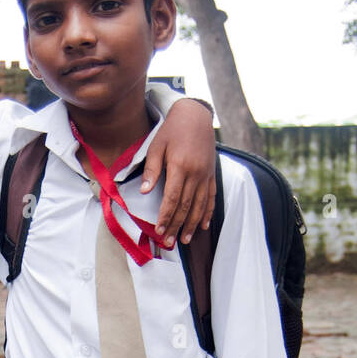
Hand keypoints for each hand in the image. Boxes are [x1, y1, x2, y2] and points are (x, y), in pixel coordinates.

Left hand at [141, 98, 216, 246]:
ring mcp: (206, 175)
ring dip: (192, 224)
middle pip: (186, 206)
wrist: (196, 115)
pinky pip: (211, 197)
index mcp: (180, 166)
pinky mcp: (211, 174)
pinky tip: (204, 225)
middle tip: (168, 242)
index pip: (172, 198)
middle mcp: (196, 173)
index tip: (159, 230)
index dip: (165, 216)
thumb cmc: (172, 130)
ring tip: (185, 239)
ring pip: (200, 205)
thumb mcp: (157, 146)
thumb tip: (145, 191)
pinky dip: (208, 213)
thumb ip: (152, 170)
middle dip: (176, 225)